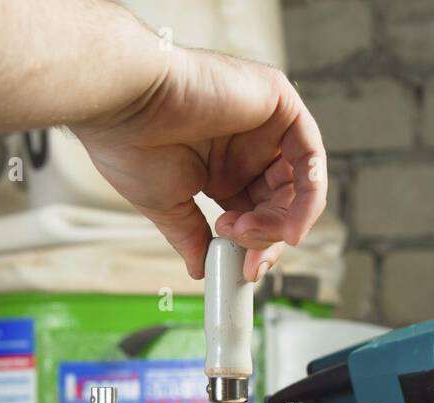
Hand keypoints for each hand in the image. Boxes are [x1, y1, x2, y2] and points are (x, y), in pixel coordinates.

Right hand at [72, 46, 326, 281]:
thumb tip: (200, 269)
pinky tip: (290, 222)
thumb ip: (192, 236)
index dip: (256, 246)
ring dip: (281, 221)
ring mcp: (264, 124)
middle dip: (269, 238)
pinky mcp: (278, 101)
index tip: (245, 271)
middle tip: (245, 254)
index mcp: (222, 170)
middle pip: (282, 203)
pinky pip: (310, 154)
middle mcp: (246, 147)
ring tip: (246, 231)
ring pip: (299, 185)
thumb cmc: (132, 144)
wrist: (122, 107)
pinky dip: (309, 195)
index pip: (258, 215)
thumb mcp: (168, 206)